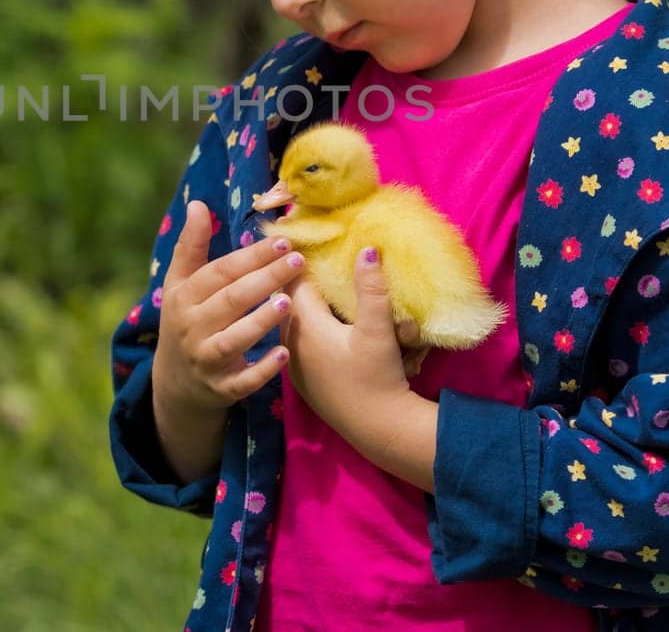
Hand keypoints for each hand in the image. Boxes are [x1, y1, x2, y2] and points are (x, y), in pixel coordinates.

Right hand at [152, 201, 301, 415]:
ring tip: (288, 301)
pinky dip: (262, 369)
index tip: (282, 241)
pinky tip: (285, 353)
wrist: (176, 382)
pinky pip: (242, 381)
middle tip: (298, 262)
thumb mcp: (181, 284)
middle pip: (230, 301)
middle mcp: (192, 329)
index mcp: (184, 298)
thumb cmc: (187, 320)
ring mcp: (205, 361)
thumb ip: (191, 245)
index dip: (250, 256)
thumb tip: (198, 204)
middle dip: (264, 280)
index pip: (220, 272)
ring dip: (260, 321)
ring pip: (233, 340)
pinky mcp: (220, 389)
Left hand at [282, 246, 413, 439]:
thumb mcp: (378, 330)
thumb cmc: (376, 378)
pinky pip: (299, 338)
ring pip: (294, 319)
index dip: (301, 256)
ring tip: (320, 285)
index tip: (309, 236)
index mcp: (304, 324)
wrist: (376, 430)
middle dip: (302, 277)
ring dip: (306, 302)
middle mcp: (290, 340)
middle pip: (290, 297)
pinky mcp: (301, 377)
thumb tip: (367, 248)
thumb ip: (371, 288)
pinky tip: (328, 324)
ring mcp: (292, 361)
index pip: (293, 278)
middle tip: (315, 255)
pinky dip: (310, 325)